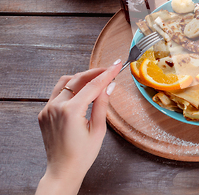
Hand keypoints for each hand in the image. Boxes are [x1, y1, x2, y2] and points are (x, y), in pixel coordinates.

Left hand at [36, 60, 121, 194]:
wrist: (63, 170)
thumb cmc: (82, 155)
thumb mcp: (98, 129)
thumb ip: (102, 104)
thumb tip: (109, 86)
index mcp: (71, 111)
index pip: (93, 85)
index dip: (107, 74)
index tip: (117, 65)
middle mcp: (56, 107)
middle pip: (78, 79)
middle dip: (95, 73)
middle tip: (109, 70)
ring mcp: (47, 109)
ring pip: (65, 82)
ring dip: (81, 78)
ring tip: (96, 80)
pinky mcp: (43, 113)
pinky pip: (57, 93)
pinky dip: (70, 89)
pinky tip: (81, 93)